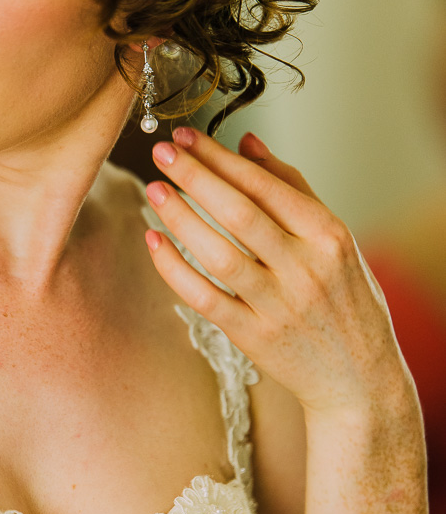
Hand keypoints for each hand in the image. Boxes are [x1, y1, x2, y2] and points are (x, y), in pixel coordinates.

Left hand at [144, 127, 412, 416]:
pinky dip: (175, 269)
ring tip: (155, 190)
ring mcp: (278, 305)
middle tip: (163, 152)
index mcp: (329, 235)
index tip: (188, 136)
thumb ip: (292, 188)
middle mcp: (305, 268)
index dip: (222, 158)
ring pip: (219, 255)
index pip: (266, 186)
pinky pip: (205, 298)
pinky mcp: (253, 337)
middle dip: (197, 177)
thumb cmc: (345, 299)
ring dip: (181, 219)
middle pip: (240, 214)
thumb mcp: (335, 240)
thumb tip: (247, 142)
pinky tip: (154, 241)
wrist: (358, 378)